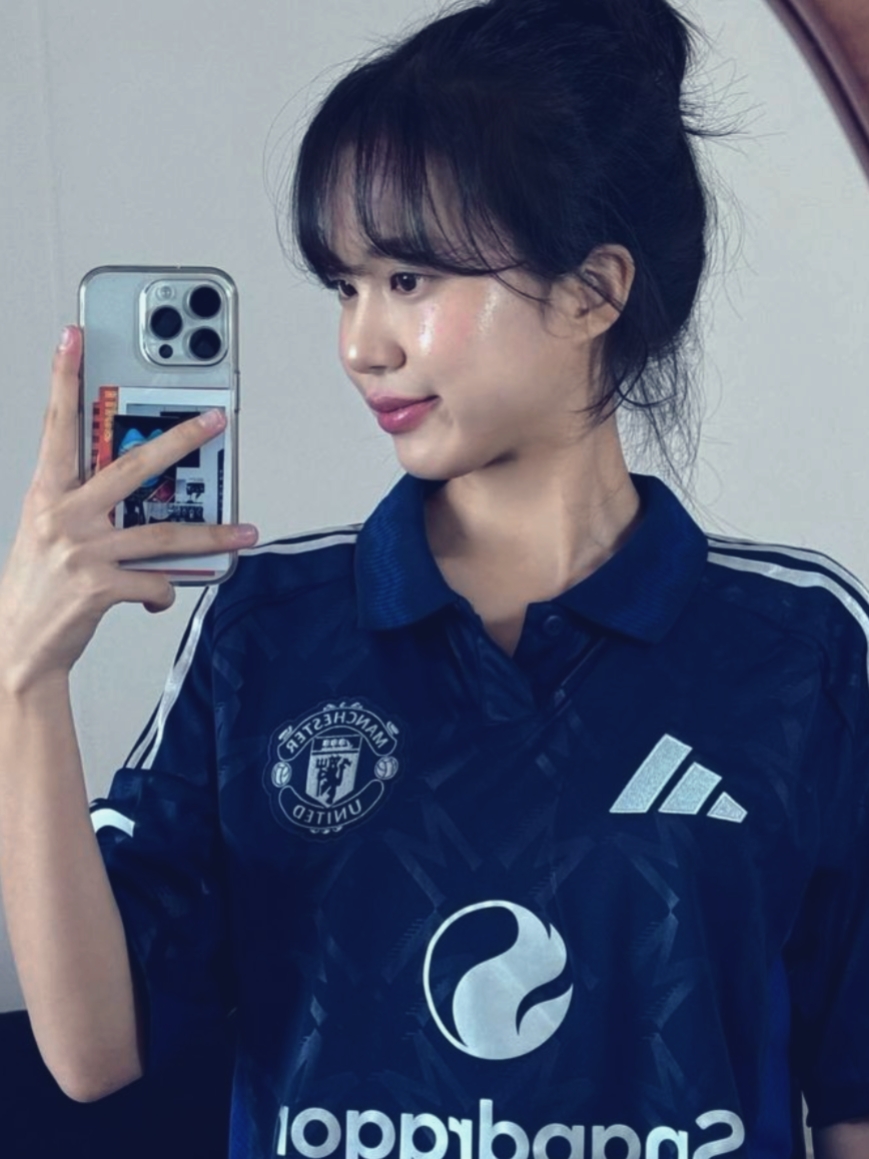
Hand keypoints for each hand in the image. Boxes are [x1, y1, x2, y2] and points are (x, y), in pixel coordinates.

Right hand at [0, 325, 257, 693]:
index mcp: (46, 495)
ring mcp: (82, 551)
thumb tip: (146, 497)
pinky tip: (158, 596)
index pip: (57, 426)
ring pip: (163, 534)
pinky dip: (165, 591)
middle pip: (133, 467)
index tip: (75, 338)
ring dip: (212, 534)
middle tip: (216, 420)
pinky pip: (155, 582)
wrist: (18, 649)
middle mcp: (63, 516)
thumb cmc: (38, 588)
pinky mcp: (99, 587)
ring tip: (245, 532)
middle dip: (181, 440)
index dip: (64, 379)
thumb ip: (88, 507)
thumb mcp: (50, 534)